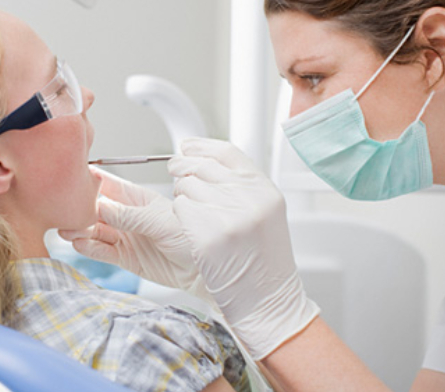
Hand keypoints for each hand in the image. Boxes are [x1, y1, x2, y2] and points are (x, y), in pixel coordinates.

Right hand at [59, 168, 204, 293]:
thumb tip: (102, 207)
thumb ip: (130, 217)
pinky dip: (89, 248)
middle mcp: (128, 216)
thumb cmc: (189, 237)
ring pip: (95, 230)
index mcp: (138, 199)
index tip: (72, 179)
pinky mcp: (125, 258)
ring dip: (80, 229)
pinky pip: (102, 251)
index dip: (91, 182)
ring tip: (67, 230)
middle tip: (65, 212)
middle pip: (97, 209)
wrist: (201, 269)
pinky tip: (79, 244)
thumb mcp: (159, 222)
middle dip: (80, 210)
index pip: (109, 186)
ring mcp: (125, 237)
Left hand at [169, 138, 319, 359]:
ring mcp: (227, 216)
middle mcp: (248, 198)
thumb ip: (240, 184)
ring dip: (183, 197)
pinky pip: (179, 208)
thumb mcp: (264, 211)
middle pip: (200, 166)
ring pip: (185, 186)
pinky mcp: (207, 236)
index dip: (201, 146)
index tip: (186, 146)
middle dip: (183, 169)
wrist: (267, 298)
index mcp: (263, 188)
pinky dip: (180, 216)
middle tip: (177, 174)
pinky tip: (193, 229)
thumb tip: (202, 158)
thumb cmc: (263, 258)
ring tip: (197, 216)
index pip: (226, 151)